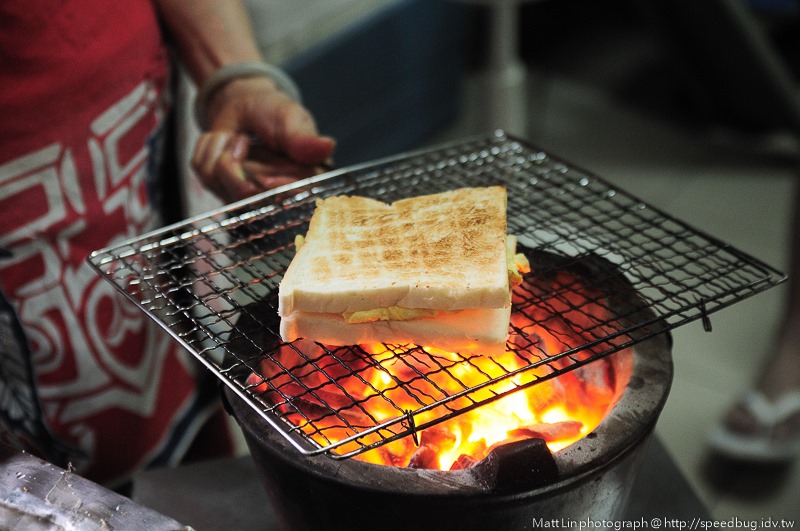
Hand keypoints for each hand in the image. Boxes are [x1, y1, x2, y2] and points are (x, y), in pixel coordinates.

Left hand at [191, 76, 334, 202]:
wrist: (244, 105)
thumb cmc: (273, 111)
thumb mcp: (291, 118)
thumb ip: (303, 138)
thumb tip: (327, 146)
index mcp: (304, 180)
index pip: (290, 196)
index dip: (276, 188)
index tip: (267, 178)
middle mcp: (276, 195)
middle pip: (247, 191)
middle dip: (239, 158)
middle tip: (245, 141)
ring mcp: (246, 196)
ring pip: (219, 181)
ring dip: (221, 148)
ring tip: (237, 140)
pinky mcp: (221, 190)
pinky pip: (202, 171)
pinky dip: (208, 148)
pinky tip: (224, 143)